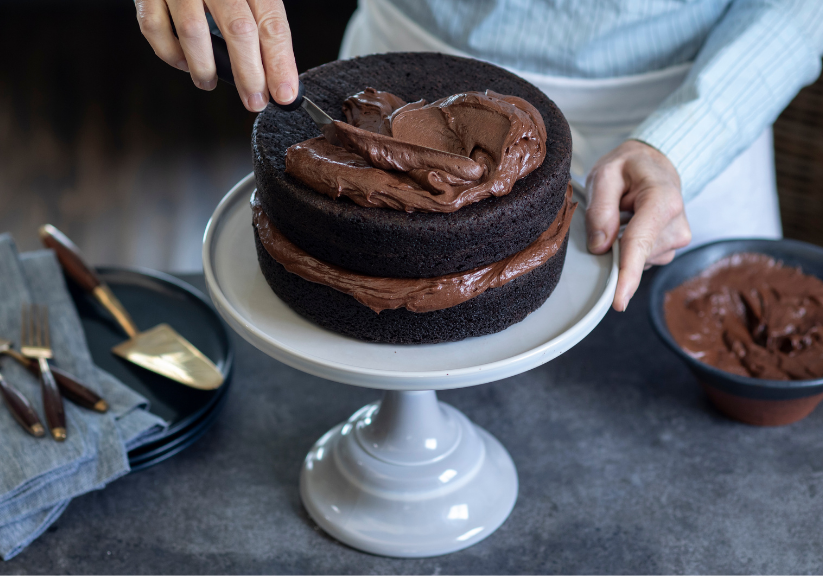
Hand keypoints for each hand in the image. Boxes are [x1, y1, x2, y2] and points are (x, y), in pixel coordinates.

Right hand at [135, 0, 298, 111]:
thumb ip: (261, 26)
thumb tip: (278, 78)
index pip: (271, 21)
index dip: (280, 62)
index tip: (285, 94)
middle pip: (238, 28)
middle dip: (249, 74)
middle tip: (255, 100)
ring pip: (194, 30)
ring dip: (205, 68)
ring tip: (209, 82)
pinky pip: (155, 28)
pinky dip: (170, 53)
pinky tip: (183, 62)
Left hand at [585, 140, 691, 311]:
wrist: (655, 162)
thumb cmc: (628, 167)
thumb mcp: (605, 174)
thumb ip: (600, 209)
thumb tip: (600, 247)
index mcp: (662, 200)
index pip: (640, 243)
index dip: (628, 275)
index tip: (618, 302)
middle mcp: (677, 223)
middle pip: (636, 254)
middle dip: (615, 244)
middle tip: (612, 209)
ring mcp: (678, 238)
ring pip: (638, 259)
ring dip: (623, 243)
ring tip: (625, 212)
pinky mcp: (671, 247)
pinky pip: (642, 258)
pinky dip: (630, 247)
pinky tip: (631, 225)